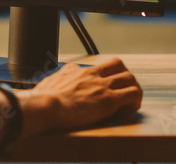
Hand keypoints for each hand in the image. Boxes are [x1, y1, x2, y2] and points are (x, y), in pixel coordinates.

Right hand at [17, 57, 142, 133]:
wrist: (45, 106)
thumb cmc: (42, 101)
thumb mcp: (46, 85)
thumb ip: (53, 83)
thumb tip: (48, 86)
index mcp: (75, 71)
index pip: (94, 68)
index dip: (101, 79)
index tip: (100, 91)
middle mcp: (91, 74)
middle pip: (117, 64)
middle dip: (123, 76)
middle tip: (121, 91)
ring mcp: (102, 86)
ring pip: (130, 77)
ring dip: (132, 89)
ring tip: (128, 103)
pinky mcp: (109, 99)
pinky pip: (132, 94)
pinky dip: (134, 102)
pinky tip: (126, 112)